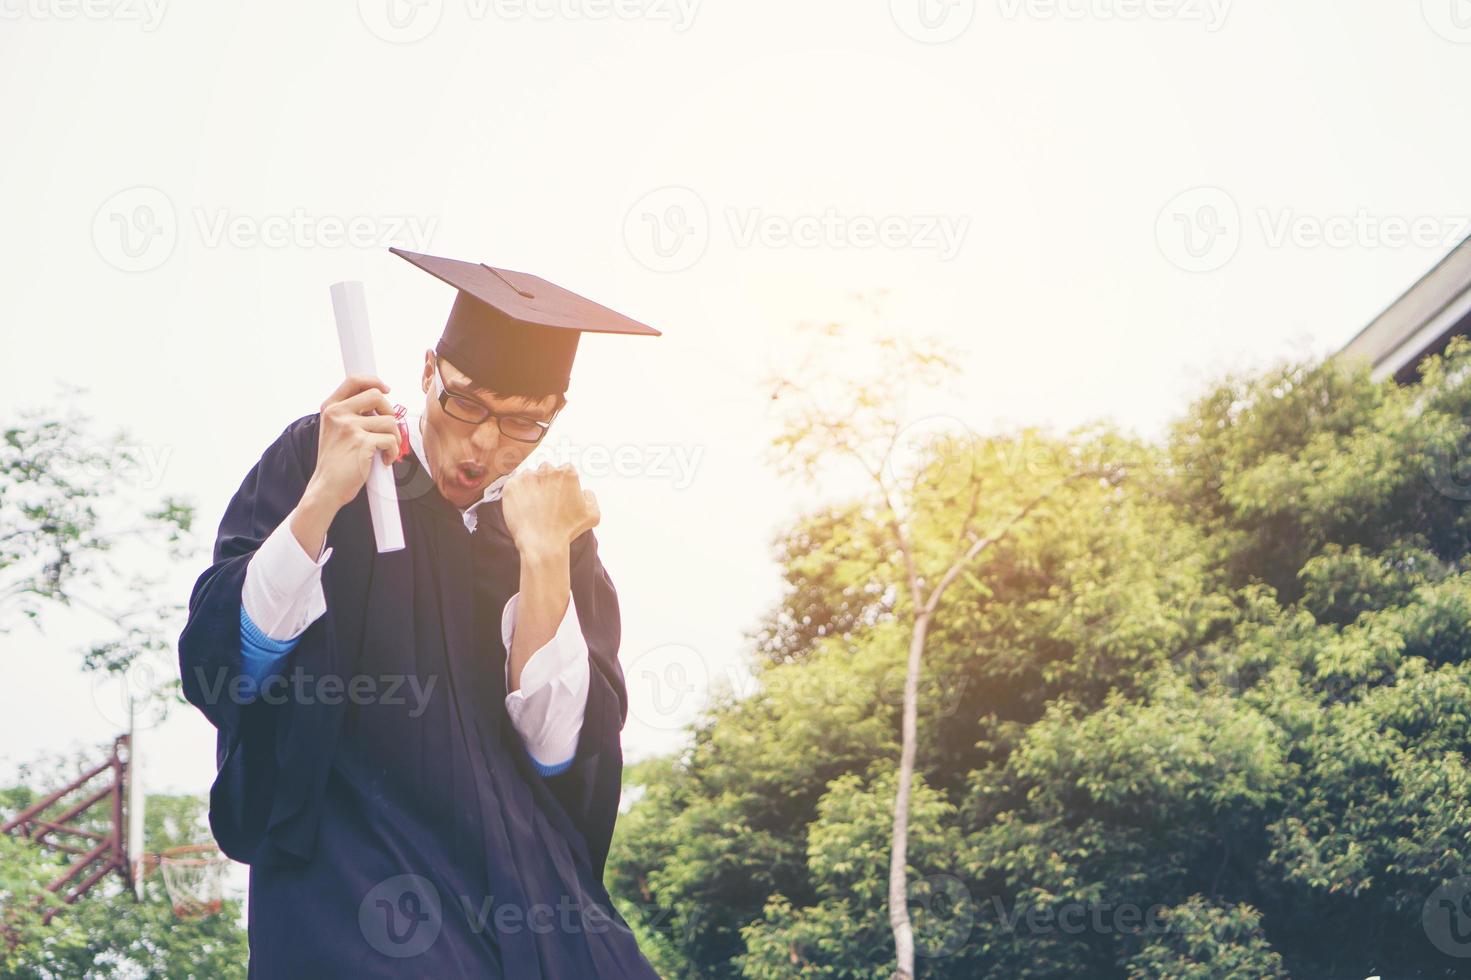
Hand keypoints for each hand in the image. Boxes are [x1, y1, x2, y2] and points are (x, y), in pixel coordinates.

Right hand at [303, 375, 400, 512]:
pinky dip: (393, 453)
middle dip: (390, 411)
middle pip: (377, 396)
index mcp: (330, 408)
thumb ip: (351, 412)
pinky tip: (384, 460)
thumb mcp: (335, 429)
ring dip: (394, 437)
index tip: (386, 389)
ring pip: (389, 420)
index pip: (354, 380)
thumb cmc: (336, 461)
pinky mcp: (362, 443)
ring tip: (385, 449)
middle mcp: (338, 414)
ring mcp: (349, 427)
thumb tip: (381, 398)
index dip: (374, 381)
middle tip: (388, 427)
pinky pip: (391, 440)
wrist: (327, 487)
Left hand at [501, 462, 599, 556]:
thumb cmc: (568, 530)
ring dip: (531, 487)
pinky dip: (517, 494)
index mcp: (567, 473)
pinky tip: (523, 508)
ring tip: (533, 507)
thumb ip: (591, 497)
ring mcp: (527, 477)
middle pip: (546, 470)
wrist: (543, 544)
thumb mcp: (593, 515)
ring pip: (529, 477)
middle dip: (546, 482)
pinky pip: (514, 485)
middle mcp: (547, 470)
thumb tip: (584, 491)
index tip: (559, 496)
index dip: (563, 484)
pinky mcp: (512, 486)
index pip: (565, 471)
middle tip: (546, 502)